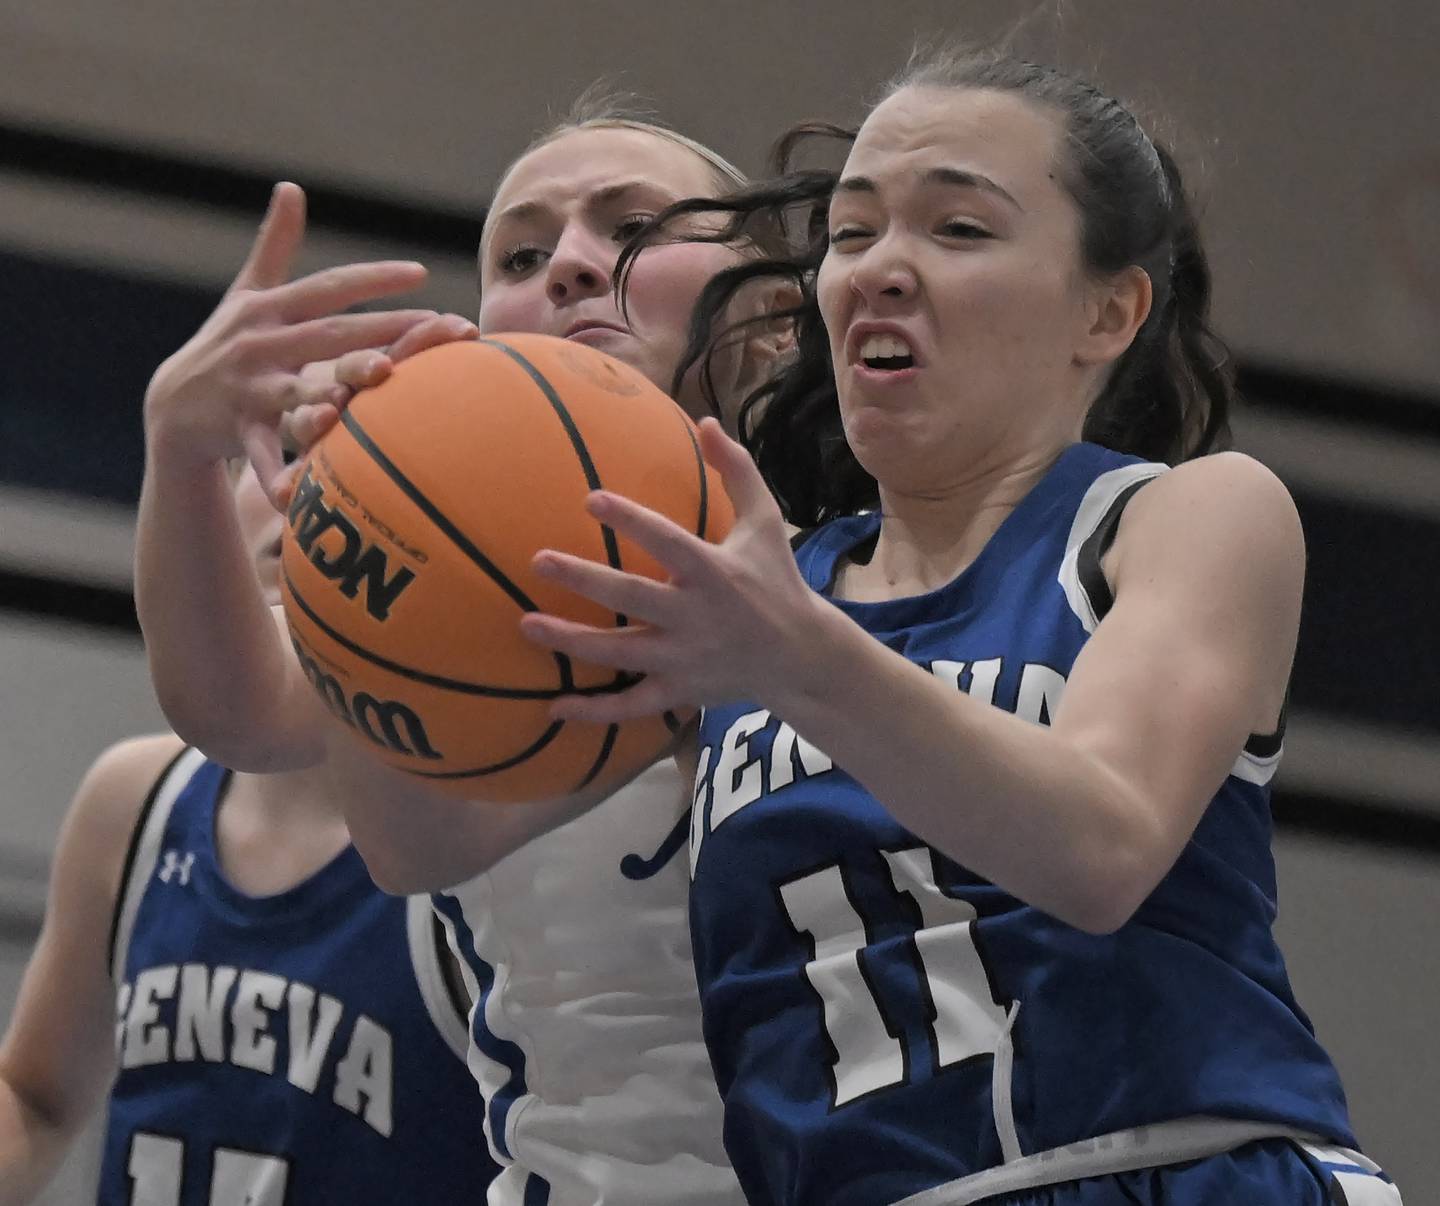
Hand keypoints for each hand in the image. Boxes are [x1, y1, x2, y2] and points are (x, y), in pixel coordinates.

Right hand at [142, 182, 439, 504]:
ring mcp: (250, 387)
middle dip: (380, 332)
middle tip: (434, 331)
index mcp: (269, 309)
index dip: (372, 278)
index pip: (328, 288)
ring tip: (372, 396)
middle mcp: (260, 344)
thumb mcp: (246, 293)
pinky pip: (264, 454)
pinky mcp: (239, 428)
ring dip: (330, 395)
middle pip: (329, 335)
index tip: (420, 273)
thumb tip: (291, 187)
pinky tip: (302, 494)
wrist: (173, 406)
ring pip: (296, 392)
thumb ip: (275, 245)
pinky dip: (280, 474)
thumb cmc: (224, 344)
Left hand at [519, 419, 824, 721]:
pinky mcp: (680, 691)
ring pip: (621, 653)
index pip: (667, 541)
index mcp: (714, 572)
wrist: (800, 655)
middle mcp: (696, 616)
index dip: (630, 520)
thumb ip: (736, 472)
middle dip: (584, 580)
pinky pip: (631, 707)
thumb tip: (705, 422)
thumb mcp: (765, 522)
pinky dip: (594, 712)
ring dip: (572, 642)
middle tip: (538, 561)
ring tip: (526, 625)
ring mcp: (685, 659)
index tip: (591, 500)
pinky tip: (555, 707)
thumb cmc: (775, 580)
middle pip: (632, 598)